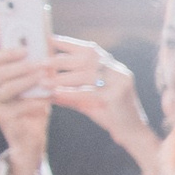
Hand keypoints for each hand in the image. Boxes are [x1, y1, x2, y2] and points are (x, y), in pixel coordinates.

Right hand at [0, 48, 51, 174]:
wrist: (31, 138)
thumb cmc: (35, 107)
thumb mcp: (36, 87)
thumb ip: (37, 70)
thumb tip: (49, 48)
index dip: (8, 52)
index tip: (26, 49)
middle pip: (0, 72)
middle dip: (23, 67)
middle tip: (44, 63)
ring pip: (7, 88)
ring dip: (28, 82)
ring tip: (46, 78)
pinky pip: (16, 106)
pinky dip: (34, 101)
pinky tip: (48, 98)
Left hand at [44, 38, 154, 157]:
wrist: (133, 134)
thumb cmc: (110, 115)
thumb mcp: (87, 100)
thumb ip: (69, 91)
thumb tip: (45, 85)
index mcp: (113, 67)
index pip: (90, 49)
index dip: (70, 43)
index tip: (48, 39)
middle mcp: (118, 71)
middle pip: (87, 59)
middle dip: (62, 60)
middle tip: (41, 63)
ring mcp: (120, 83)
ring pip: (87, 75)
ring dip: (62, 78)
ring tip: (43, 81)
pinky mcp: (117, 97)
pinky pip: (89, 92)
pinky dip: (70, 93)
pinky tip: (56, 94)